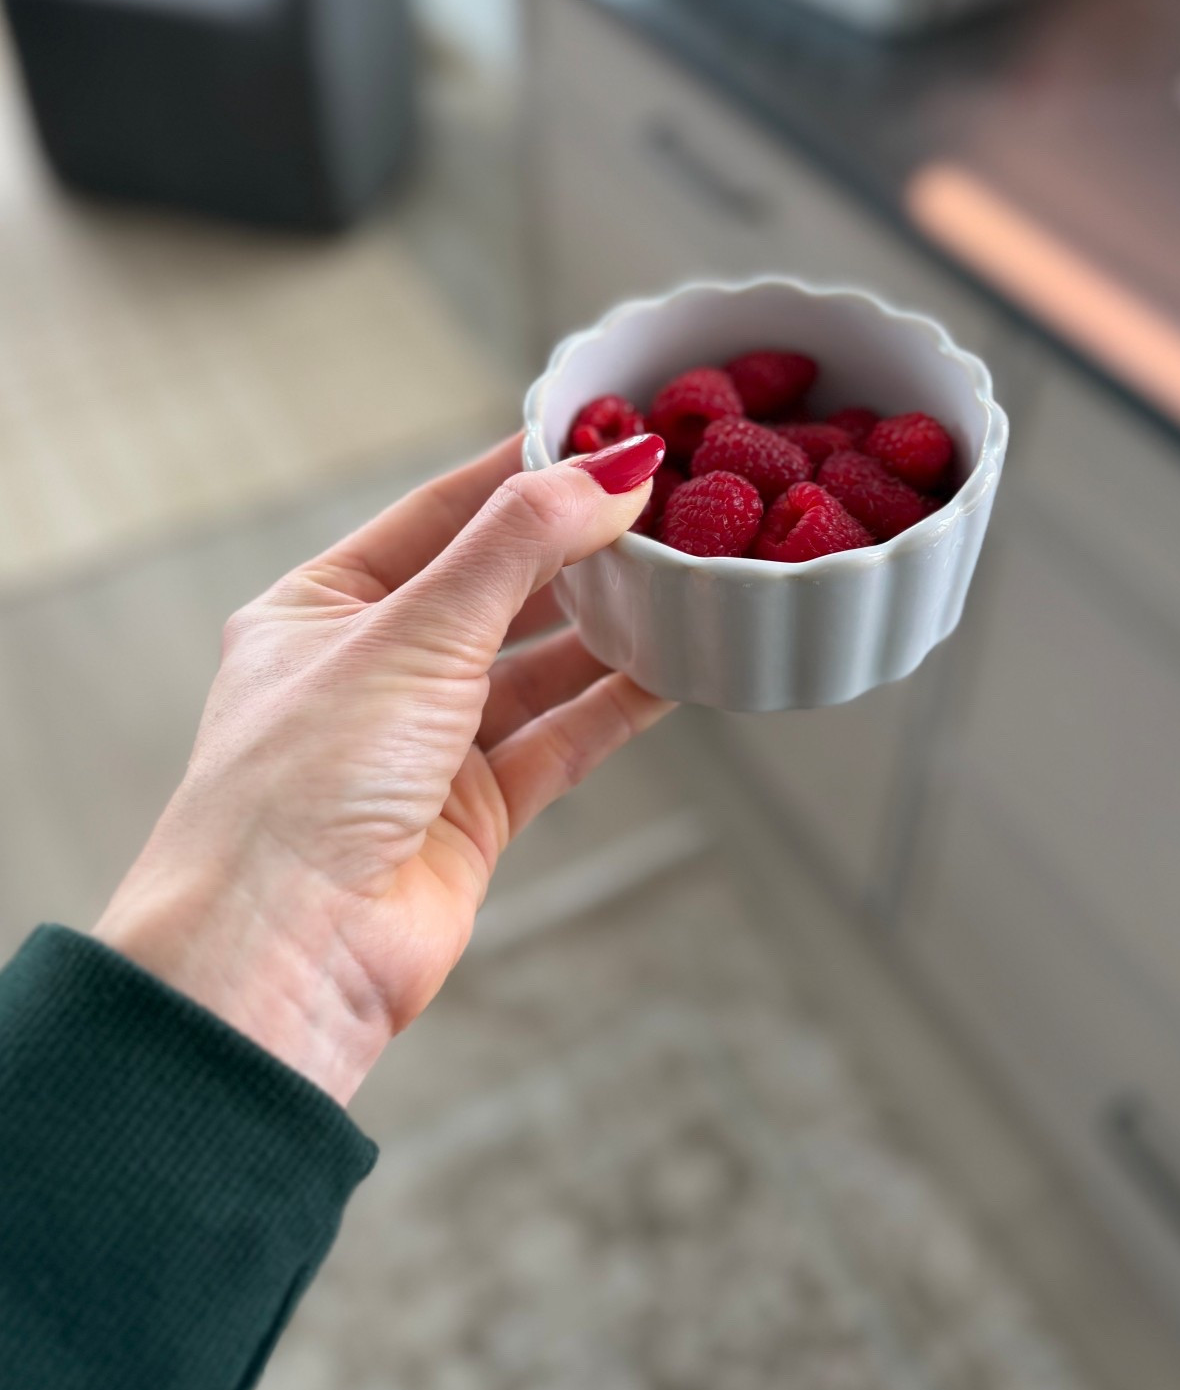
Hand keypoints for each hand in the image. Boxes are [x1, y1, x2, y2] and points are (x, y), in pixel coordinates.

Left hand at [95, 432, 669, 1105]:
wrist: (284, 955)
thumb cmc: (300, 784)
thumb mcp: (412, 631)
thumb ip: (519, 545)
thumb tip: (612, 468)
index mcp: (322, 607)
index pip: (441, 512)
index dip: (526, 470)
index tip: (609, 434)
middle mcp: (372, 671)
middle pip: (497, 587)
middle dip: (578, 548)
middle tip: (668, 503)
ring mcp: (425, 745)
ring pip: (537, 666)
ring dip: (608, 626)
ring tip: (684, 576)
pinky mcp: (473, 813)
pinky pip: (560, 738)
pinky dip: (616, 703)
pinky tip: (673, 666)